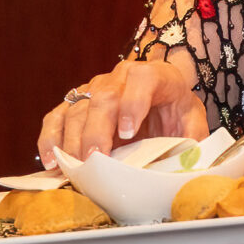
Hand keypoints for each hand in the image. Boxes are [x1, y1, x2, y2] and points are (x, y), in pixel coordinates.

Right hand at [38, 59, 207, 162]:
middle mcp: (120, 77)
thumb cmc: (176, 114)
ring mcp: (94, 88)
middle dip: (96, 130)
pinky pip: (57, 117)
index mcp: (156, 76)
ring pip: (77, 108)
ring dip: (72, 139)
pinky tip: (51, 160)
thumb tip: (187, 166)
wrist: (160, 100)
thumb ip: (193, 140)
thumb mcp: (193, 123)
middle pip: (103, 97)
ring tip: (74, 167)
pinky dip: (50, 138)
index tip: (128, 132)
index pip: (142, 80)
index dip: (133, 104)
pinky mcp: (75, 104)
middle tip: (94, 159)